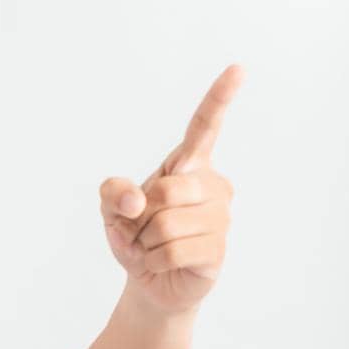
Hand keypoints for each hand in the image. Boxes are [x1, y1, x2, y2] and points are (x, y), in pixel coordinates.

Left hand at [100, 64, 243, 316]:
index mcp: (189, 165)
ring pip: (166, 224)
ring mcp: (220, 218)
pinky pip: (172, 252)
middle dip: (140, 216)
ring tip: (154, 246)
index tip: (238, 69)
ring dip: (145, 241)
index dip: (219, 98)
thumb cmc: (135, 236)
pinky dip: (153, 261)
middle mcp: (212, 186)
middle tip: (144, 229)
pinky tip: (162, 263)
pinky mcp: (217, 251)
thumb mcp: (111, 210)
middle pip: (166, 190)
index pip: (205, 127)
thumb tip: (136, 201)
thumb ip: (112, 193)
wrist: (149, 280)